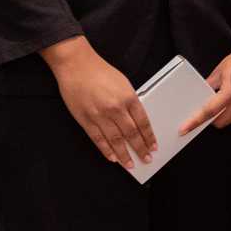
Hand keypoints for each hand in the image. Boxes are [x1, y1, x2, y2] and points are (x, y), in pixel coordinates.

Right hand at [41, 35, 153, 166]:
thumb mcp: (124, 84)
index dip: (149, 137)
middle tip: (146, 160)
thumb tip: (136, 120)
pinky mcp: (85, 120)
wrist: (77, 66)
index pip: (143, 123)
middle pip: (131, 134)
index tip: (154, 146)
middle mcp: (116, 108)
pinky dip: (105, 150)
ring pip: (115, 140)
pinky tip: (112, 158)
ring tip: (130, 164)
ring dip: (124, 154)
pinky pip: (97, 138)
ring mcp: (99, 115)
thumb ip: (130, 102)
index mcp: (129, 98)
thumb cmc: (101, 72)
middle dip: (140, 149)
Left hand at [181, 35, 230, 134]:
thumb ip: (209, 86)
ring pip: (230, 120)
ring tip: (217, 105)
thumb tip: (202, 97)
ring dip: (221, 117)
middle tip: (202, 113)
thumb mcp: (219, 72)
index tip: (185, 129)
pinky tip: (228, 102)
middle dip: (210, 120)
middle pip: (220, 122)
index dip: (195, 122)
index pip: (209, 112)